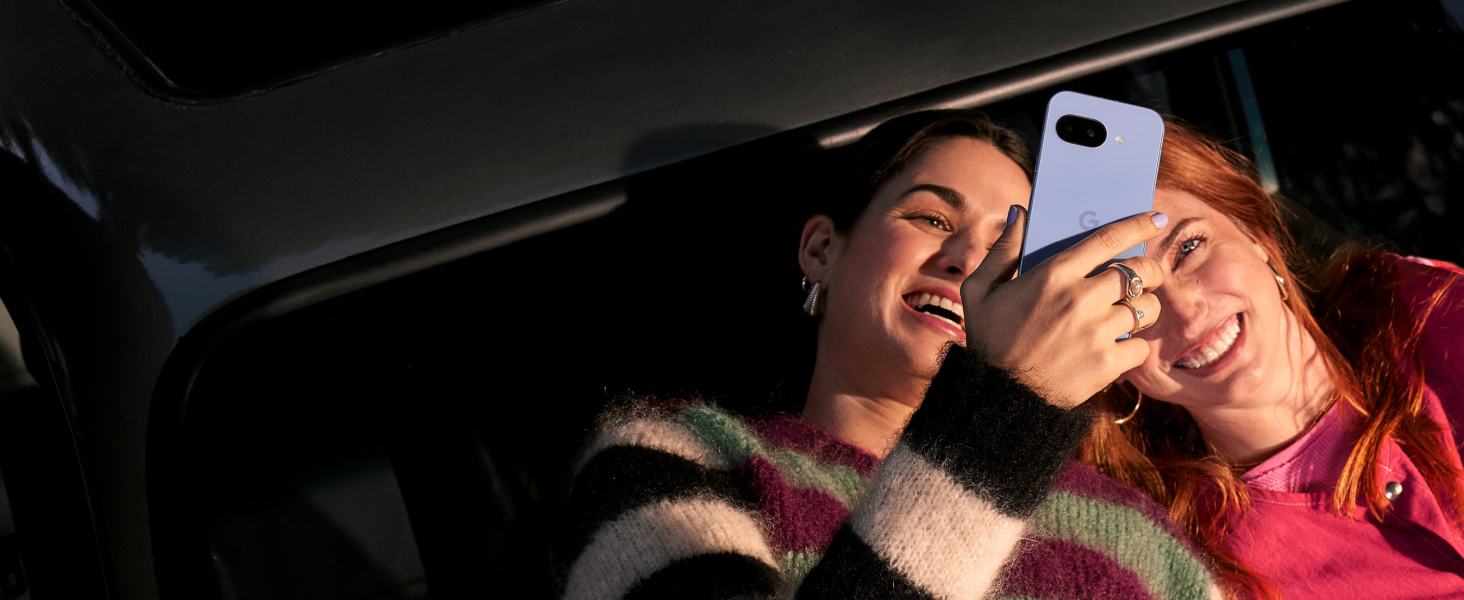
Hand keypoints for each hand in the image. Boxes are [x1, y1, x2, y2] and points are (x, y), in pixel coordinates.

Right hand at [959, 207, 1166, 408]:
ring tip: (1130, 314)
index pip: (1108, 239)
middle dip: (1150, 269)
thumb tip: (1020, 213)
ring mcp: (1097, 332)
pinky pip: (1141, 346)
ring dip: (1144, 308)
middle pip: (1140, 270)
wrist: (999, 398)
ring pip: (1147, 308)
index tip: (1155, 218)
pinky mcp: (1107, 364)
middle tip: (1145, 276)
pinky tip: (1118, 346)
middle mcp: (1080, 299)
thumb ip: (1002, 249)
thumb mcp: (979, 290)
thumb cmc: (988, 340)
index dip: (1137, 224)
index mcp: (1052, 275)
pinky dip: (1134, 346)